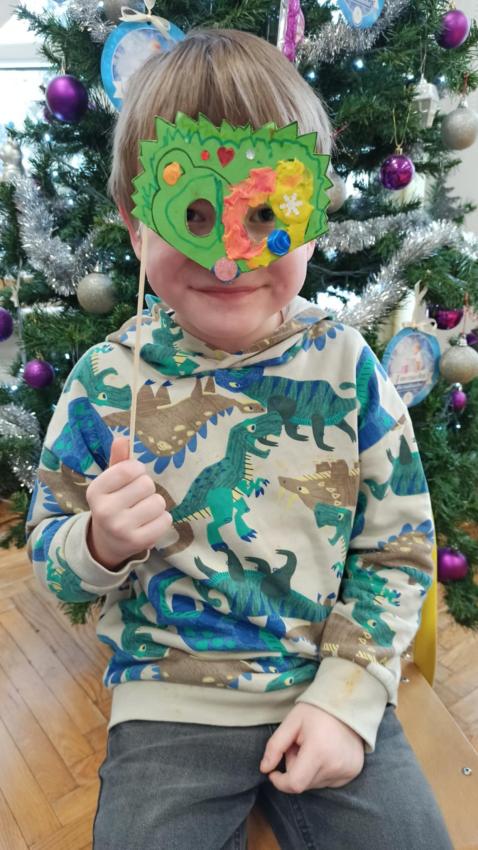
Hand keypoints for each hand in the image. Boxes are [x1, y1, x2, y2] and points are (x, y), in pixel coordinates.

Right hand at [86, 436, 171, 569]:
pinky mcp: (138, 542)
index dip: (138, 469)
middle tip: (136, 498)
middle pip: (147, 485)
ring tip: (142, 511)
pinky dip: (161, 519)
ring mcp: (121, 528)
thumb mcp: (110, 482)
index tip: (133, 476)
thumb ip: (118, 460)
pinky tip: (148, 523)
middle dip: (146, 488)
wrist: (107, 541)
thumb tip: (122, 438)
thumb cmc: (113, 503)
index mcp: (95, 491)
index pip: (129, 469)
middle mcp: (105, 511)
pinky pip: (165, 520)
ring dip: (155, 504)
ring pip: (158, 502)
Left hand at [259, 702, 364, 792]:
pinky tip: (325, 752)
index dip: (280, 782)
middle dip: (295, 768)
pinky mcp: (353, 772)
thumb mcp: (291, 722)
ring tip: (313, 746)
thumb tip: (264, 769)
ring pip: (315, 783)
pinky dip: (321, 771)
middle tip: (299, 745)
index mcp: (318, 751)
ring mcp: (347, 771)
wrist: (347, 703)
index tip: (273, 772)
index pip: (295, 784)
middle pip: (303, 783)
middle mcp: (335, 765)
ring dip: (308, 770)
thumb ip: (275, 746)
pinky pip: (328, 781)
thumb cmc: (316, 711)